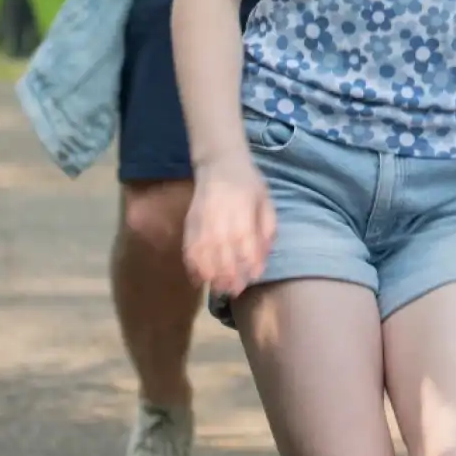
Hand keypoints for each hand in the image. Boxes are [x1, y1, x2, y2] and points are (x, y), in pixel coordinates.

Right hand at [183, 161, 274, 298]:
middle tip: (236, 292)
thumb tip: (264, 256)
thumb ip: (267, 229)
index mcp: (242, 210)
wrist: (219, 164)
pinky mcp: (189, 223)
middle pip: (222, 250)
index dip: (249, 261)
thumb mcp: (265, 202)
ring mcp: (201, 221)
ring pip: (203, 253)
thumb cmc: (248, 184)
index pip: (245, 240)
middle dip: (229, 274)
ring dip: (210, 275)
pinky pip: (188, 248)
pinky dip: (192, 267)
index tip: (254, 277)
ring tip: (219, 290)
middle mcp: (219, 217)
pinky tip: (199, 280)